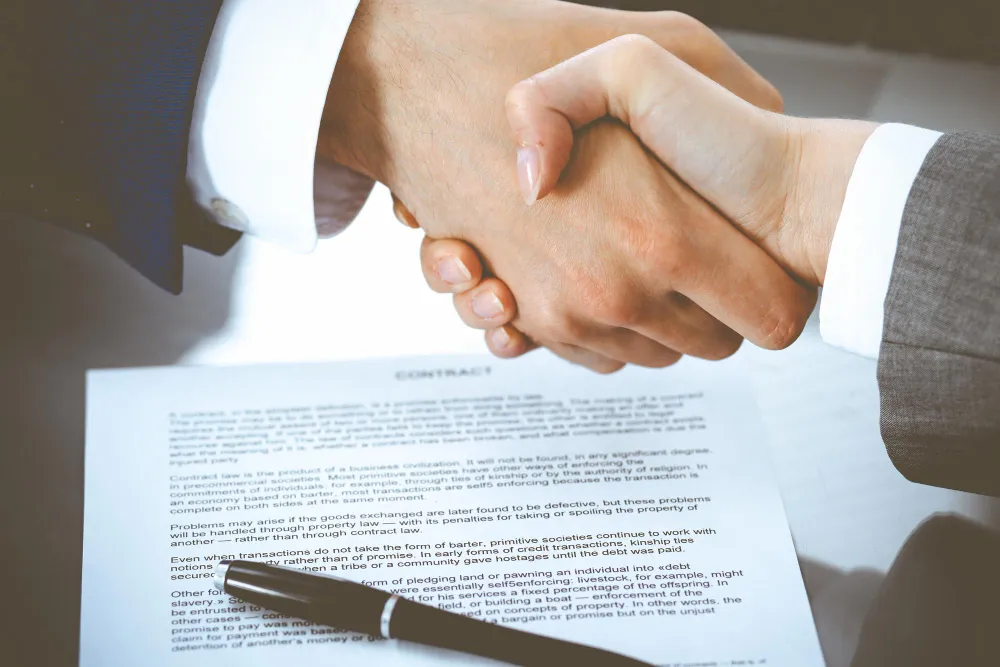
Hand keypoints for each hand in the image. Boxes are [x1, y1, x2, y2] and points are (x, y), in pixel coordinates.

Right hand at [427, 34, 877, 362]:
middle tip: (707, 258)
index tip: (769, 267)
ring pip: (652, 355)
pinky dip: (600, 328)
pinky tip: (593, 274)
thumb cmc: (527, 60)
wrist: (403, 83)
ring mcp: (565, 313)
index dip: (778, 292)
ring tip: (646, 257)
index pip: (774, 317)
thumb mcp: (668, 45)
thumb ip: (741, 88)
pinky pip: (593, 355)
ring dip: (656, 319)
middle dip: (718, 307)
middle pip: (716, 344)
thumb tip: (767, 142)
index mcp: (668, 235)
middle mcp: (617, 291)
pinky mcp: (522, 316)